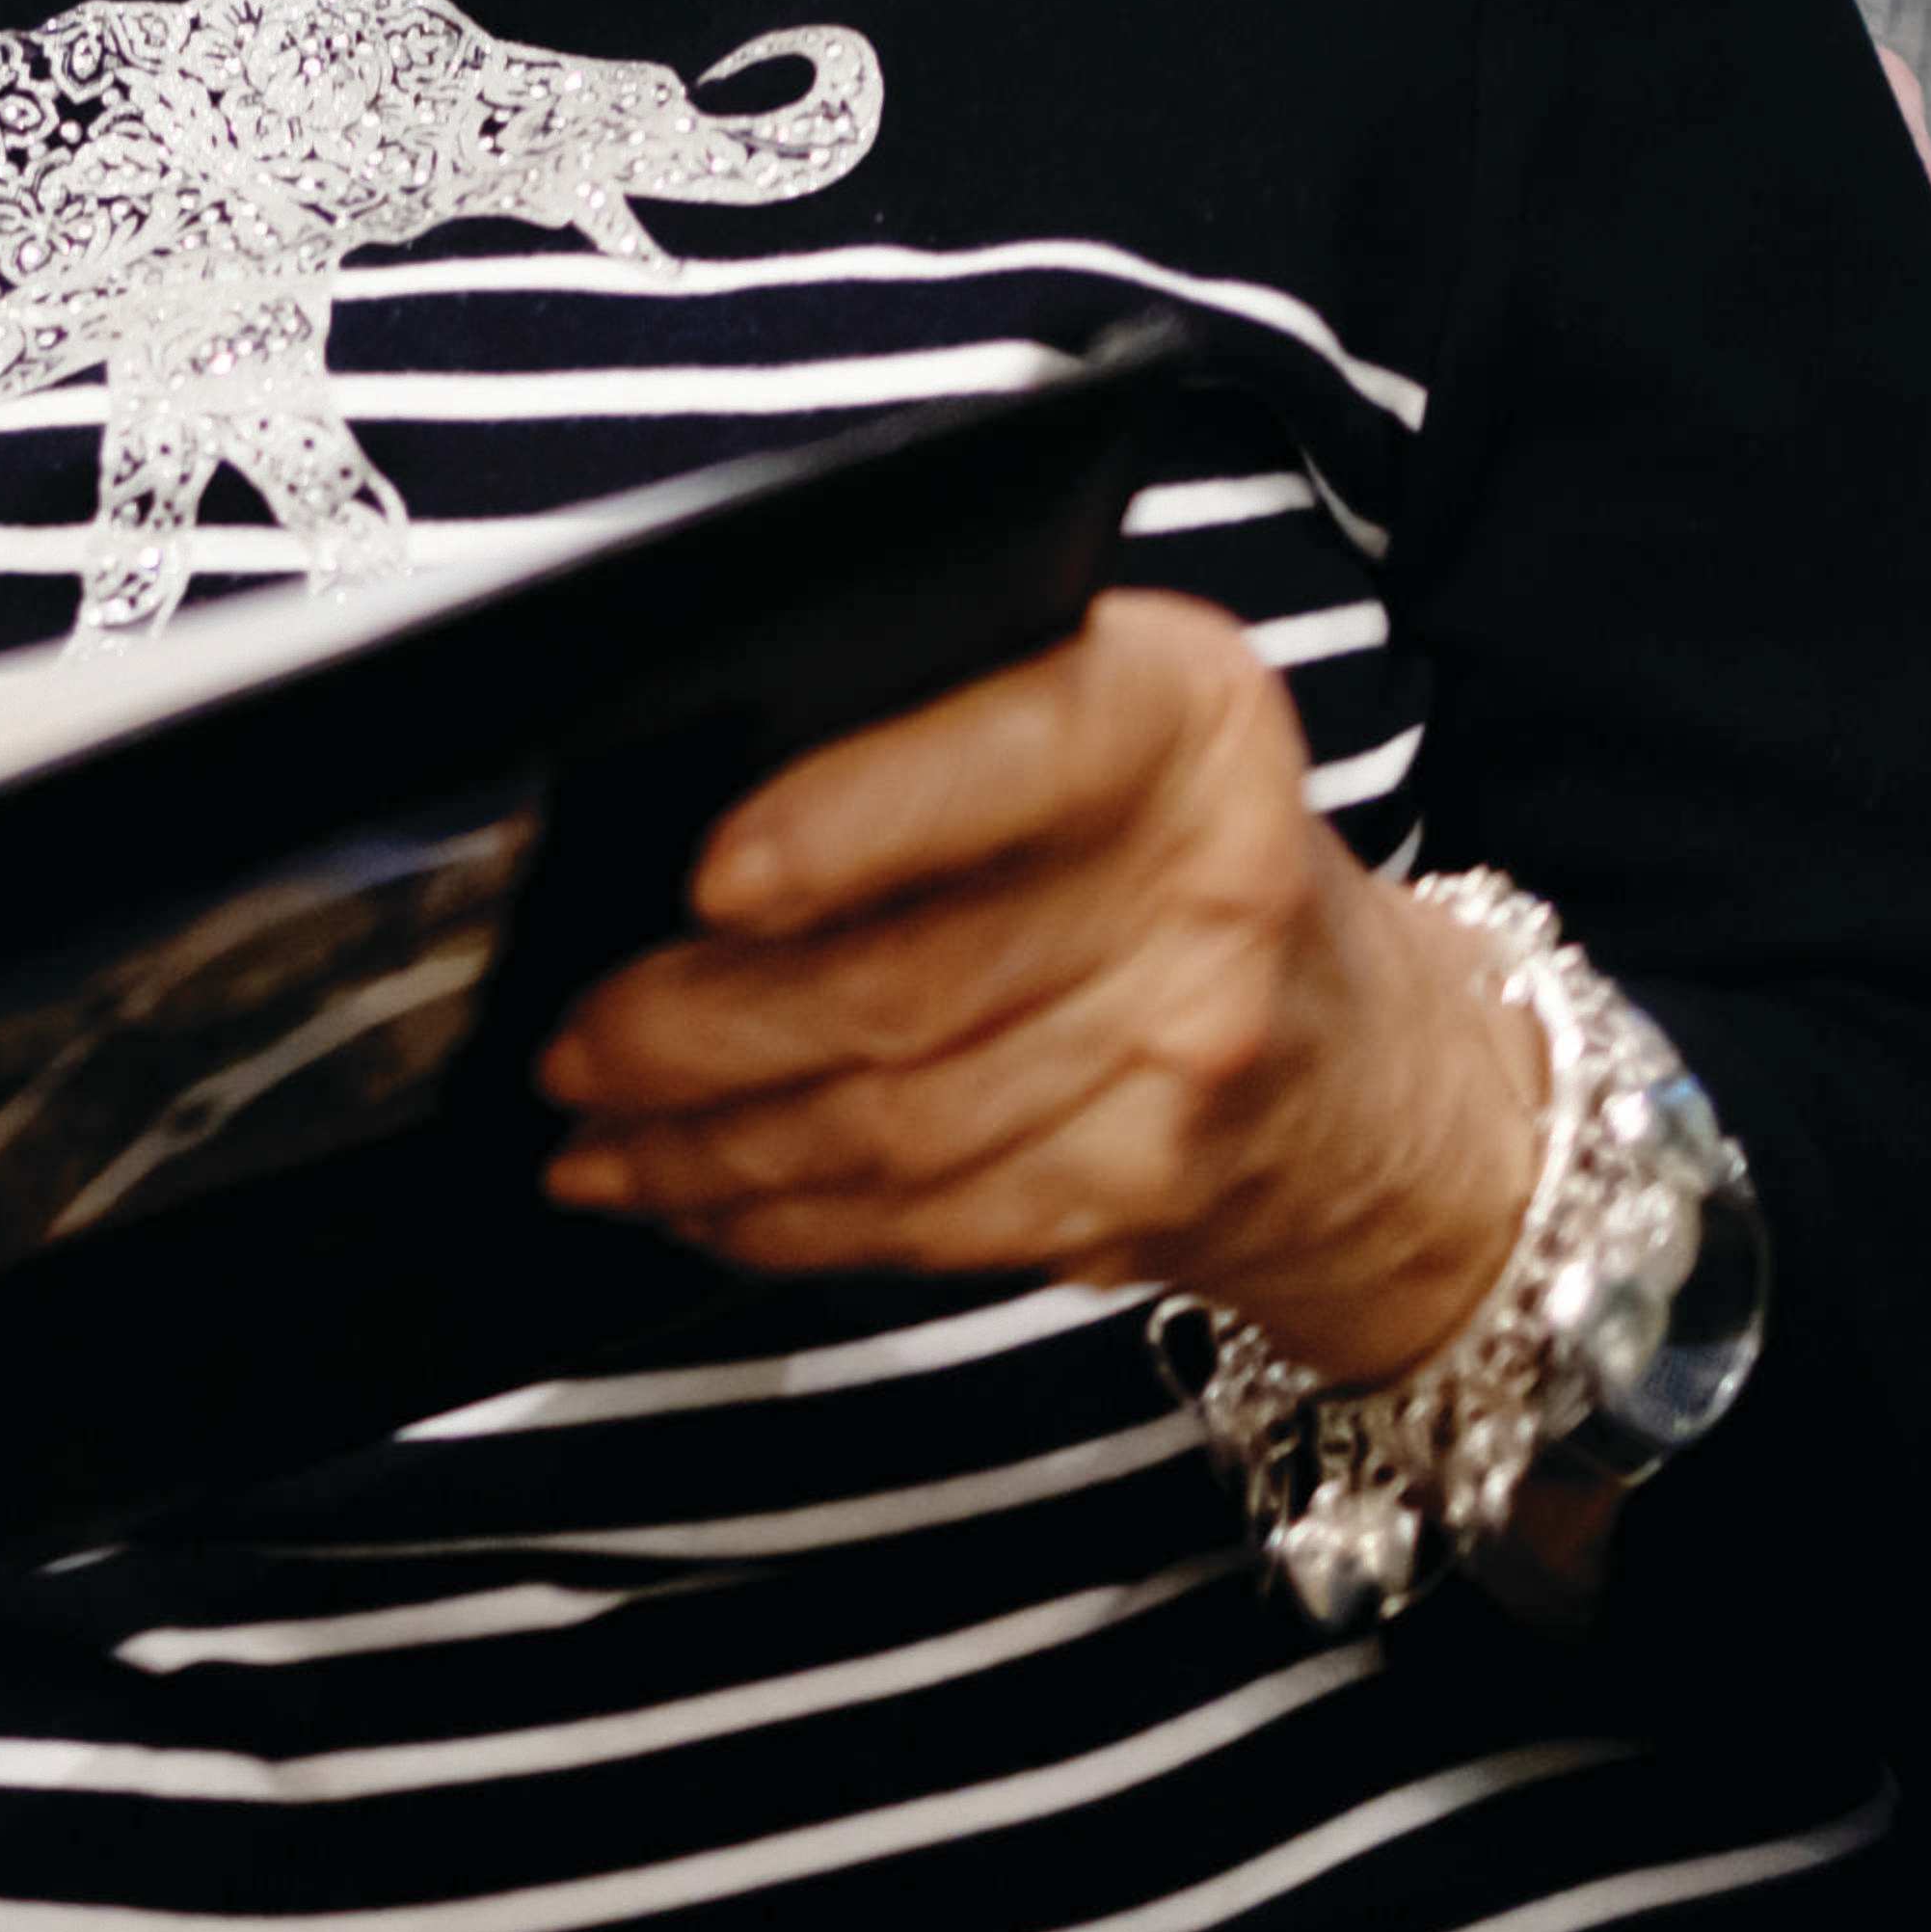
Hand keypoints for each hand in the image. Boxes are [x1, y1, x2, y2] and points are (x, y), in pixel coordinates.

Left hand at [534, 593, 1546, 1385]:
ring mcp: (1186, 1056)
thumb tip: (671, 781)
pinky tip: (699, 1200)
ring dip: (710, 1143)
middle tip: (572, 1038)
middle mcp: (1207, 882)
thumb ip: (933, 711)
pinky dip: (787, 1220)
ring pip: (894, 1122)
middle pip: (909, 978)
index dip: (852, 823)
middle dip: (696, 1026)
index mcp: (1183, 711)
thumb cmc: (1167, 846)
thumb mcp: (1101, 714)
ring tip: (594, 1134)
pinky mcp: (1146, 1191)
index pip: (1012, 751)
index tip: (711, 876)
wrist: (1358, 1057)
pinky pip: (926, 1219)